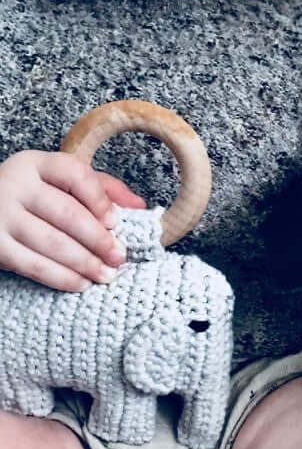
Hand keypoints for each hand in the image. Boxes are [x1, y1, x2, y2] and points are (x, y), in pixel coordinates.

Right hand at [0, 150, 146, 291]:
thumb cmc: (34, 197)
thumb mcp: (63, 183)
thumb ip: (102, 189)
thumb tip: (140, 206)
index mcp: (38, 164)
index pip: (75, 175)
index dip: (99, 200)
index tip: (116, 222)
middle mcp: (15, 184)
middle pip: (66, 213)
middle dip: (98, 240)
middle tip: (119, 257)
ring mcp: (0, 215)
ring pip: (51, 242)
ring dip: (84, 263)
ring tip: (106, 274)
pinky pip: (32, 265)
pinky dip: (60, 277)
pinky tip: (81, 283)